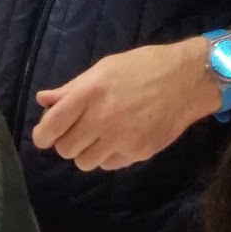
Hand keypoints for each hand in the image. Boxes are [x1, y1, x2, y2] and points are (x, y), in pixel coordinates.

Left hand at [31, 39, 218, 172]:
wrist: (187, 79)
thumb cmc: (143, 66)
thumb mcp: (105, 68)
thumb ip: (72, 88)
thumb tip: (43, 100)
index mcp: (90, 93)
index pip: (50, 128)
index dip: (43, 135)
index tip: (47, 134)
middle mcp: (101, 118)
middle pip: (65, 149)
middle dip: (68, 141)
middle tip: (81, 128)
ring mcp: (120, 139)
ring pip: (84, 162)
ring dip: (88, 151)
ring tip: (102, 134)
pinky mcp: (136, 153)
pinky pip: (109, 164)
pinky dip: (109, 155)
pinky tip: (122, 137)